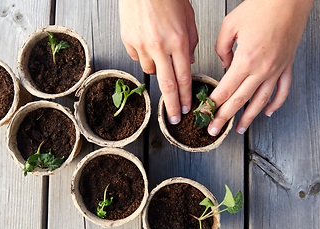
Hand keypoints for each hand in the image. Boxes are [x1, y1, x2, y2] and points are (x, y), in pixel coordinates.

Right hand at [119, 0, 197, 123]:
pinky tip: (147, 40)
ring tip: (159, 49)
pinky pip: (137, 56)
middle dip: (172, 105)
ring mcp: (142, 45)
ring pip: (150, 70)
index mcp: (179, 41)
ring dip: (157, 67)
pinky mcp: (128, 41)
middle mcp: (160, 46)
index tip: (186, 109)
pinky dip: (144, 54)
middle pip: (167, 85)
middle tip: (174, 118)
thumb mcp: (189, 20)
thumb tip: (187, 63)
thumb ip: (190, 44)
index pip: (184, 78)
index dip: (185, 96)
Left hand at [208, 0, 313, 135]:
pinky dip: (275, 104)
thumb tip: (224, 64)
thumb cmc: (261, 7)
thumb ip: (222, 48)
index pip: (225, 90)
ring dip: (249, 118)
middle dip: (224, 118)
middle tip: (214, 130)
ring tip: (239, 129)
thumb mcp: (230, 25)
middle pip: (240, 100)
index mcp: (245, 59)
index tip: (204, 114)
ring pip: (261, 101)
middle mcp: (262, 69)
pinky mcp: (287, 65)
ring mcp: (276, 69)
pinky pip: (283, 90)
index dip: (212, 104)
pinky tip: (267, 112)